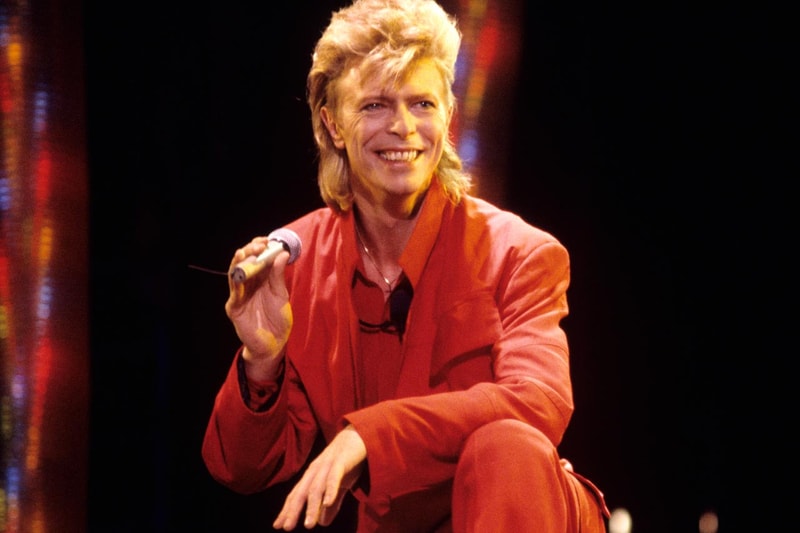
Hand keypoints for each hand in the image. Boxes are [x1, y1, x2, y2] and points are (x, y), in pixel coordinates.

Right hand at [225, 237, 292, 379]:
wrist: (275, 344)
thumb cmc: (277, 319)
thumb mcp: (281, 294)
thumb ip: (279, 275)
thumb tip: (282, 254)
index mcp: (259, 279)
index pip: (255, 257)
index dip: (259, 247)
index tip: (268, 240)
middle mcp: (247, 285)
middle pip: (243, 263)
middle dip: (250, 251)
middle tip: (260, 246)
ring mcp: (238, 296)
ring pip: (235, 274)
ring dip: (241, 263)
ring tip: (248, 253)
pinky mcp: (234, 308)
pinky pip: (234, 293)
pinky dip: (237, 283)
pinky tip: (241, 274)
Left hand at [273, 425, 366, 529]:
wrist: (361, 435)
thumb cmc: (347, 461)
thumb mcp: (339, 485)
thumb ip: (332, 503)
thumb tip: (322, 523)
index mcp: (313, 476)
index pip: (296, 494)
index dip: (287, 509)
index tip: (278, 525)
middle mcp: (316, 470)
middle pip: (301, 492)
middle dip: (293, 510)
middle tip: (287, 528)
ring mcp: (327, 465)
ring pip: (316, 488)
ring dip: (312, 507)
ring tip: (309, 525)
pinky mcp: (341, 460)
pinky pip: (334, 476)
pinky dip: (330, 489)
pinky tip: (327, 502)